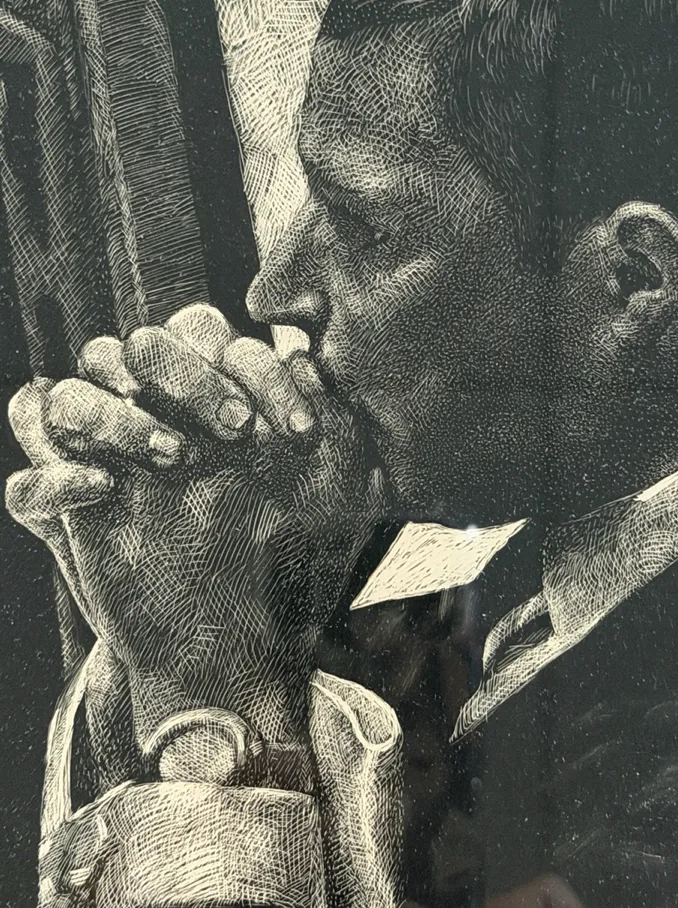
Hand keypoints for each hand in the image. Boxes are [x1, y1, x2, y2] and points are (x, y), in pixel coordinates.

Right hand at [6, 305, 386, 741]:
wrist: (243, 650)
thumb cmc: (297, 562)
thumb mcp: (338, 493)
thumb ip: (337, 420)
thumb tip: (311, 360)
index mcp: (214, 396)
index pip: (213, 335)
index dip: (258, 370)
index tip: (300, 434)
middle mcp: (157, 418)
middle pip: (139, 344)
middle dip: (187, 374)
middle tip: (237, 432)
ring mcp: (110, 463)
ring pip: (68, 392)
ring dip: (116, 413)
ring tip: (175, 460)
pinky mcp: (75, 519)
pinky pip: (26, 483)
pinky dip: (53, 478)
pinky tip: (103, 491)